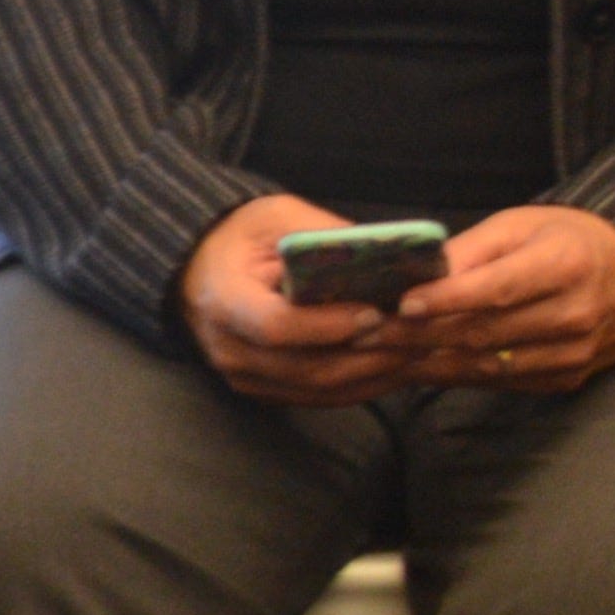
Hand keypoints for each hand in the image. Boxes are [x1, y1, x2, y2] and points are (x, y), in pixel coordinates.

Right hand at [176, 191, 428, 408]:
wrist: (196, 267)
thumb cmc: (239, 236)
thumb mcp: (276, 216)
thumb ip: (323, 235)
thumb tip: (386, 254)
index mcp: (223, 300)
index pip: (278, 326)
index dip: (329, 325)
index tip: (375, 313)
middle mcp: (228, 349)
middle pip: (306, 367)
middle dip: (367, 355)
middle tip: (417, 338)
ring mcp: (242, 376)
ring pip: (317, 389)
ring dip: (371, 376)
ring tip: (414, 353)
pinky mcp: (259, 390)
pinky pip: (315, 398)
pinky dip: (357, 387)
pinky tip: (389, 369)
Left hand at [360, 204, 614, 394]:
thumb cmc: (567, 240)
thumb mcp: (521, 225)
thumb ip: (471, 251)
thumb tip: (416, 274)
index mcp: (567, 266)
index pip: (497, 289)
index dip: (446, 301)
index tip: (400, 304)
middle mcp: (576, 315)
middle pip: (485, 332)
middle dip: (418, 335)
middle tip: (364, 332)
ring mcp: (575, 354)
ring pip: (488, 365)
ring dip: (428, 362)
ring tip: (378, 352)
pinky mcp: (567, 379)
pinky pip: (502, 382)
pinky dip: (455, 375)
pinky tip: (417, 366)